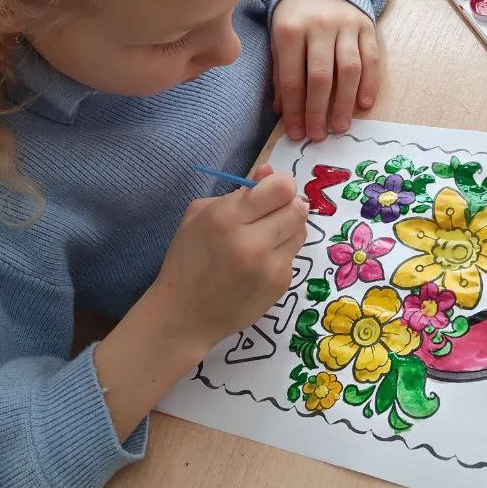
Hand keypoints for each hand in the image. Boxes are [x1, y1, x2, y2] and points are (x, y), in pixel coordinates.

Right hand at [151, 170, 307, 345]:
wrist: (185, 315)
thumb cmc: (187, 259)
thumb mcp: (199, 215)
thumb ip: (237, 192)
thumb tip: (269, 172)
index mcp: (226, 218)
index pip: (281, 188)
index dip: (280, 185)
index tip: (270, 192)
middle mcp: (251, 242)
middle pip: (298, 207)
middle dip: (287, 205)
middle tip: (270, 214)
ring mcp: (269, 266)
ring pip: (301, 230)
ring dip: (287, 228)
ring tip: (265, 238)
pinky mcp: (280, 285)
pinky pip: (293, 255)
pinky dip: (281, 253)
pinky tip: (259, 263)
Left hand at [271, 0, 380, 141]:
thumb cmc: (294, 17)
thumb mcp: (278, 39)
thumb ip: (280, 73)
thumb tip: (281, 110)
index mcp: (290, 30)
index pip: (292, 78)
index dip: (294, 110)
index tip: (296, 133)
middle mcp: (319, 26)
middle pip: (321, 76)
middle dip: (319, 110)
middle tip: (318, 135)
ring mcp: (345, 25)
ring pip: (349, 69)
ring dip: (345, 102)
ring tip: (341, 126)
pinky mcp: (366, 26)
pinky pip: (371, 58)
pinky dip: (369, 84)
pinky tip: (364, 104)